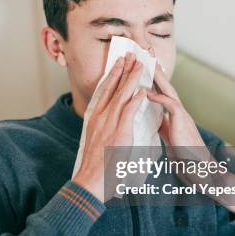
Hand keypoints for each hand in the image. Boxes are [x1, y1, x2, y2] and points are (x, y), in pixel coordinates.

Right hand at [74, 52, 145, 201]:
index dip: (113, 74)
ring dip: (132, 78)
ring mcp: (109, 123)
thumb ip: (103, 128)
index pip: (104, 90)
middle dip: (123, 69)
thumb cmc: (95, 165)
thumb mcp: (96, 140)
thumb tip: (107, 123)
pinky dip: (136, 99)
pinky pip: (129, 111)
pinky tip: (143, 90)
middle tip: (130, 55)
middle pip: (113, 87)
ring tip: (140, 65)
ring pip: (122, 95)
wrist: (91, 180)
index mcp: (94, 117)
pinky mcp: (119, 131)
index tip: (118, 63)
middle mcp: (100, 116)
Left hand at [147, 63, 234, 212]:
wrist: (199, 168)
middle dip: (154, 67)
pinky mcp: (181, 122)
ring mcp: (181, 114)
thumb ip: (160, 124)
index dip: (151, 76)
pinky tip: (148, 92)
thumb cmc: (185, 155)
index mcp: (172, 112)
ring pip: (168, 89)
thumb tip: (150, 119)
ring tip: (147, 62)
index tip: (142, 62)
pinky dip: (159, 98)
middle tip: (145, 51)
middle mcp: (177, 109)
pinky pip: (170, 105)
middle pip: (164, 83)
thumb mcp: (168, 136)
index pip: (160, 89)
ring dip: (158, 75)